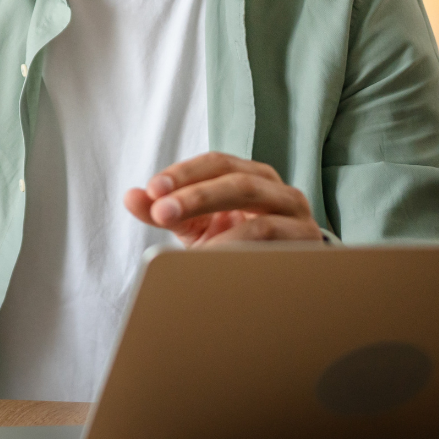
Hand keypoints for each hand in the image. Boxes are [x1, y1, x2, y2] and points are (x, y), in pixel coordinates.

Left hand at [124, 152, 323, 245]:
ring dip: (222, 234)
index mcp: (249, 175)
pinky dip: (245, 256)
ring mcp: (297, 219)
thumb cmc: (233, 242)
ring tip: (189, 247)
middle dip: (196, 197)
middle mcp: (277, 190)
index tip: (152, 190)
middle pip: (238, 182)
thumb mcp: (194, 224)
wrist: (279, 275)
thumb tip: (130, 197)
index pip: (216, 163)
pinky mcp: (307, 248)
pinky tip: (219, 264)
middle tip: (161, 212)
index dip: (184, 174)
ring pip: (261, 218)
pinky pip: (276, 249)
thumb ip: (163, 210)